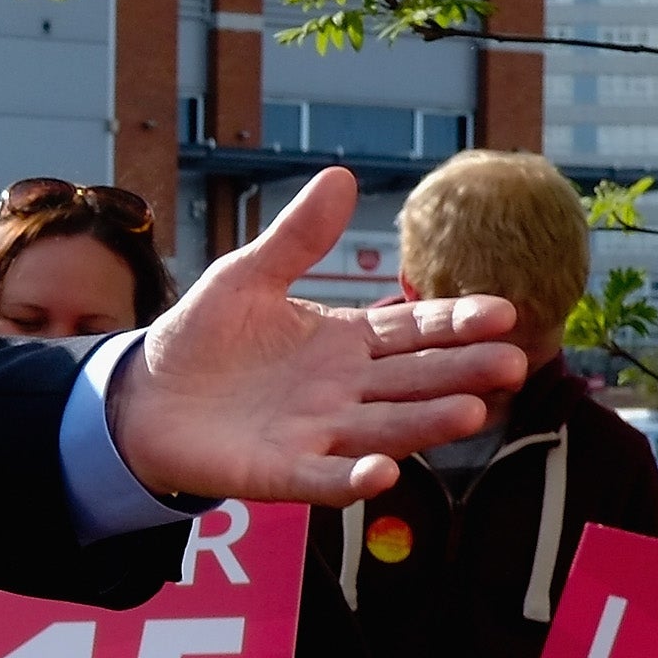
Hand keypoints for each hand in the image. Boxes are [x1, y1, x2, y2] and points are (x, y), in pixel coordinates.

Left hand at [108, 168, 528, 505]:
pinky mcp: (278, 471)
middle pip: (414, 381)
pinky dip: (351, 480)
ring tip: (473, 412)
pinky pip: (321, 478)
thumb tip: (341, 177)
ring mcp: (316, 434)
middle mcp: (344, 391)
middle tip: (513, 364)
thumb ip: (295, 238)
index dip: (456, 323)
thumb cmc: (203, 336)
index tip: (503, 312)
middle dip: (463, 373)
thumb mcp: (247, 275)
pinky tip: (382, 475)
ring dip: (427, 423)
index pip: (413, 330)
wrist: (143, 395)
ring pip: (383, 429)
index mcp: (345, 342)